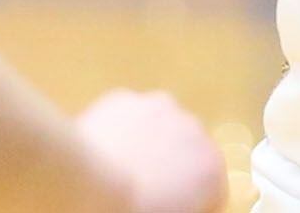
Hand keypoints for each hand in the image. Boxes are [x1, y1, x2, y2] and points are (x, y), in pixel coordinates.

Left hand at [76, 89, 226, 212]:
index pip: (209, 187)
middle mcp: (194, 130)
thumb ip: (183, 204)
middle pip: (185, 152)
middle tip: (142, 190)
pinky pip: (127, 117)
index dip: (187, 202)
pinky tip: (103, 152)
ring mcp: (159, 108)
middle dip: (169, 167)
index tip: (166, 207)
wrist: (88, 189)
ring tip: (121, 170)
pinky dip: (119, 130)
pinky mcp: (125, 98)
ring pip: (157, 127)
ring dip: (147, 143)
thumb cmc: (134, 212)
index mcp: (212, 168)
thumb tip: (174, 198)